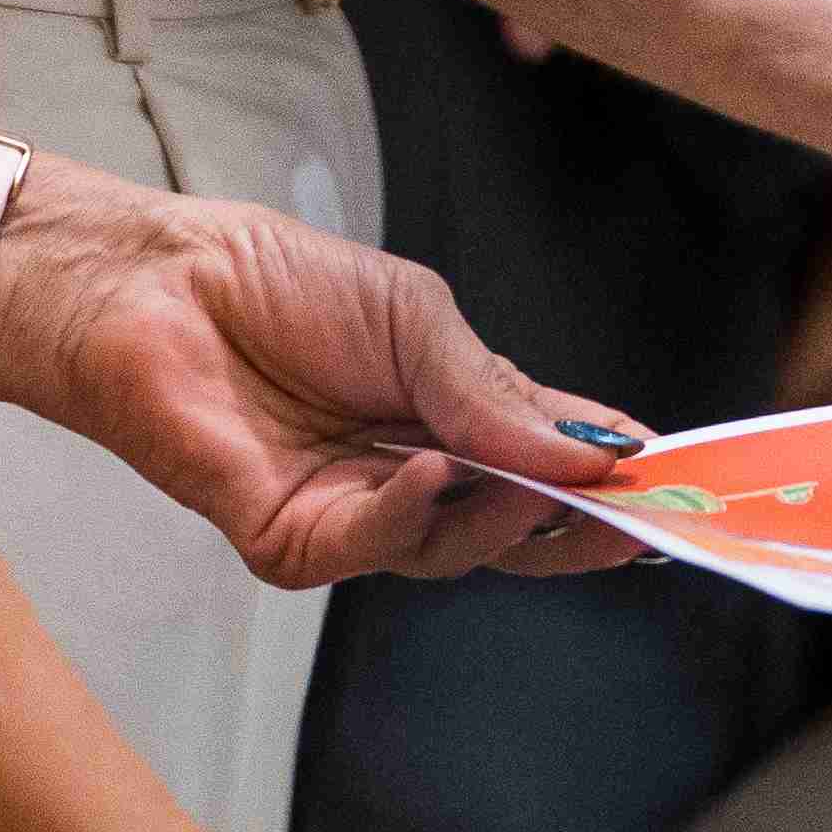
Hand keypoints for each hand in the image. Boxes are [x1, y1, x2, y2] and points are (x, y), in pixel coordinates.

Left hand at [0, 162, 654, 581]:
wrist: (159, 288)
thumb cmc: (277, 284)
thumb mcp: (414, 316)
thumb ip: (492, 390)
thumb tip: (585, 450)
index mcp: (451, 413)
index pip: (547, 456)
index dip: (607, 469)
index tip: (672, 474)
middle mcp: (412, 472)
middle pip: (514, 524)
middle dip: (579, 525)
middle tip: (636, 517)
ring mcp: (355, 513)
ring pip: (453, 547)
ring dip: (501, 518)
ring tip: (540, 482)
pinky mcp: (293, 541)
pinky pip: (371, 546)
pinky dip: (410, 513)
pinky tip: (431, 471)